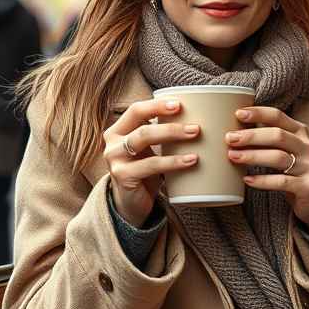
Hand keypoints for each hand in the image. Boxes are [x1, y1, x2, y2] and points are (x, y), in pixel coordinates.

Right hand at [104, 97, 199, 227]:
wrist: (131, 205)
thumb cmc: (144, 172)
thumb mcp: (148, 150)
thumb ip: (159, 133)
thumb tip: (195, 115)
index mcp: (118, 131)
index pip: (136, 110)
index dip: (156, 105)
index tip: (179, 104)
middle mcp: (112, 143)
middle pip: (142, 125)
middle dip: (170, 123)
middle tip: (195, 126)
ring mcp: (115, 160)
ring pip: (145, 139)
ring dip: (173, 135)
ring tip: (195, 136)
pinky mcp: (123, 176)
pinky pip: (152, 164)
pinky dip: (174, 161)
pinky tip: (191, 160)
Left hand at [227, 106, 308, 236]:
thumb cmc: (294, 171)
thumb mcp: (285, 151)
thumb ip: (268, 140)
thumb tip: (235, 131)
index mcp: (299, 133)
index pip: (278, 117)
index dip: (258, 113)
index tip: (238, 114)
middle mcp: (305, 147)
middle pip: (278, 135)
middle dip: (251, 136)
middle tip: (230, 138)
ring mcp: (308, 167)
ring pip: (278, 157)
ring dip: (253, 156)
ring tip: (233, 156)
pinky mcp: (307, 187)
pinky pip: (281, 182)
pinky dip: (262, 180)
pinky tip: (247, 179)